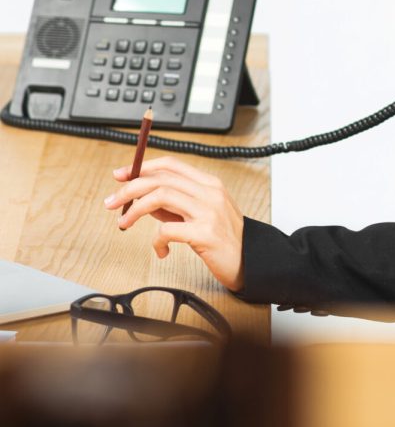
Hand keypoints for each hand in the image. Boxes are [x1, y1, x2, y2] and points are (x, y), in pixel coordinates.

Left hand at [104, 155, 244, 291]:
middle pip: (161, 179)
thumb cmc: (225, 239)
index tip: (121, 175)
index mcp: (209, 183)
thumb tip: (144, 197)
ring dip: (135, 209)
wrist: (251, 261)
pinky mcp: (205, 233)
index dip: (143, 167)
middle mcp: (210, 192)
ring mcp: (209, 211)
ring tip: (124, 223)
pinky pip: (167, 230)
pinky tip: (161, 251)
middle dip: (129, 188)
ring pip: (161, 196)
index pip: (171, 164)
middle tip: (111, 202)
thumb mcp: (201, 214)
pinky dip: (156, 241)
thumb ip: (175, 204)